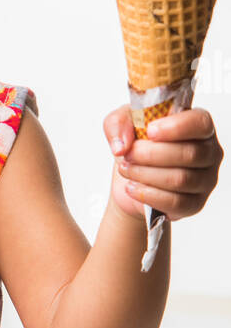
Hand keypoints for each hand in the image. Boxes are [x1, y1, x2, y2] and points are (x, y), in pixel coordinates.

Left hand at [104, 105, 223, 220]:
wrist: (130, 178)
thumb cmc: (136, 145)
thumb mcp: (121, 124)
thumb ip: (118, 124)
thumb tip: (121, 146)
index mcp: (198, 126)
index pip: (200, 123)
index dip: (176, 127)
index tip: (149, 131)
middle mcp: (209, 152)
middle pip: (189, 154)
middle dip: (150, 154)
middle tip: (128, 155)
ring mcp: (206, 180)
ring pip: (180, 179)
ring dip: (145, 174)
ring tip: (126, 170)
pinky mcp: (195, 204)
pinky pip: (176, 203)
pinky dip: (149, 195)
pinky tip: (132, 188)